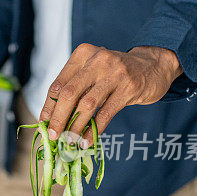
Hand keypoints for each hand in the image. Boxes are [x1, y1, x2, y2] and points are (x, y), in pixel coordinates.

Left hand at [39, 44, 181, 145]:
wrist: (153, 66)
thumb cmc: (114, 73)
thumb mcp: (92, 71)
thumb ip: (74, 88)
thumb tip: (52, 119)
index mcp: (82, 54)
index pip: (58, 84)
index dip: (48, 107)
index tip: (43, 124)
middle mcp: (97, 60)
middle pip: (69, 94)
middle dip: (58, 118)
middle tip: (53, 136)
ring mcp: (115, 73)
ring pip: (86, 105)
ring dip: (75, 127)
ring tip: (70, 141)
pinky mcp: (129, 87)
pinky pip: (106, 114)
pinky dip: (94, 130)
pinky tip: (87, 141)